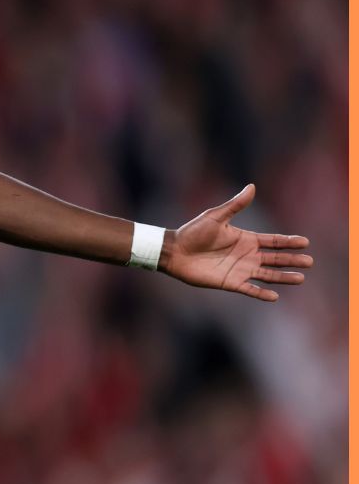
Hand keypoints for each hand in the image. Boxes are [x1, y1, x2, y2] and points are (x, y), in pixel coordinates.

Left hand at [162, 184, 311, 301]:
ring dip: (283, 277)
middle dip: (292, 260)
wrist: (174, 251)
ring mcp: (240, 270)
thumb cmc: (193, 232)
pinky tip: (274, 296)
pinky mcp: (230, 283)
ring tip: (300, 278)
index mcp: (246, 239)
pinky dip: (261, 293)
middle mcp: (247, 255)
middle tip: (309, 262)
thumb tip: (252, 186)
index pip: (273, 241)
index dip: (288, 242)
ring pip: (267, 275)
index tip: (305, 242)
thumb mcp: (216, 216)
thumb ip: (235, 205)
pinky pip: (250, 289)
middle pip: (275, 259)